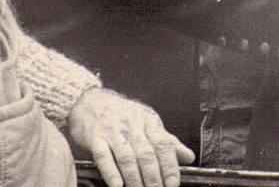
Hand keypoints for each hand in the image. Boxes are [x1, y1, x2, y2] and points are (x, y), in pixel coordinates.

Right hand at [67, 87, 194, 186]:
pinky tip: (117, 185)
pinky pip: (103, 155)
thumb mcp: (147, 122)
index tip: (173, 184)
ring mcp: (113, 131)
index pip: (163, 144)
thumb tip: (189, 157)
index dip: (170, 166)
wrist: (90, 100)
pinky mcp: (95, 138)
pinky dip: (111, 171)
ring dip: (135, 179)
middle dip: (154, 177)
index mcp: (148, 121)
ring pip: (127, 157)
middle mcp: (132, 125)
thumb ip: (167, 140)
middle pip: (146, 154)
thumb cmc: (123, 114)